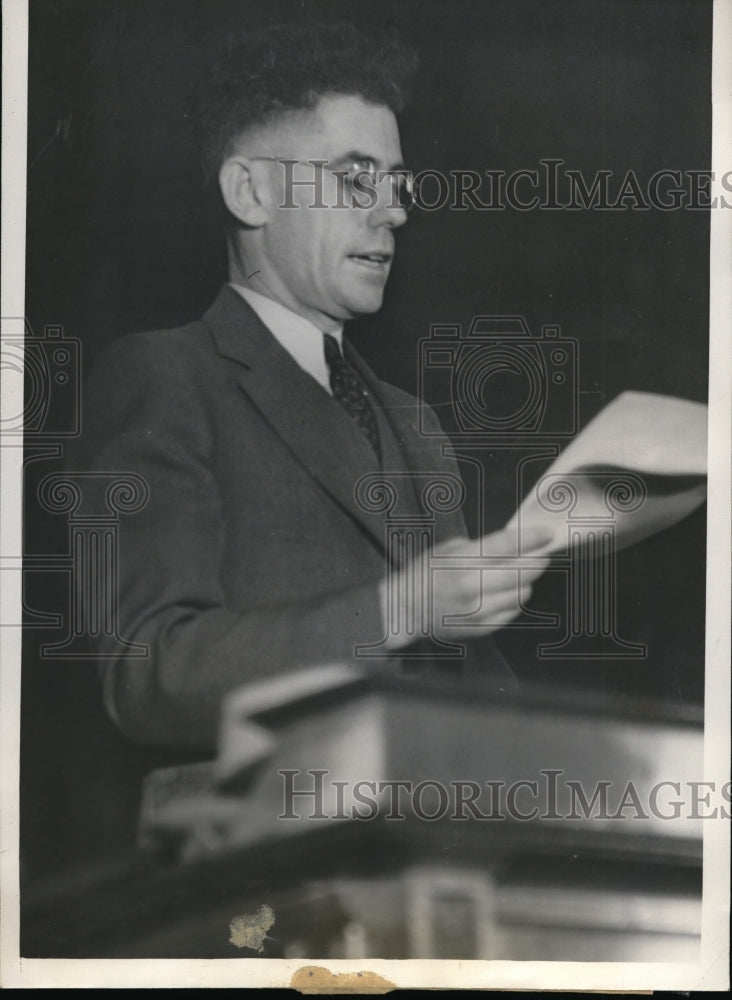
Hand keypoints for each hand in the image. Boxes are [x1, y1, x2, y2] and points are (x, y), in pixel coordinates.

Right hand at [378, 525, 551, 651]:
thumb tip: (513, 544)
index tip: (547, 534)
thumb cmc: (423, 575)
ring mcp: (478, 610)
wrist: (404, 611)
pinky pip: (512, 612)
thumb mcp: (446, 549)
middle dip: (537, 560)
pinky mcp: (481, 628)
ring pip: (522, 593)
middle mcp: (472, 586)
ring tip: (516, 575)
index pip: (507, 546)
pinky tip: (503, 594)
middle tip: (539, 555)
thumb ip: (479, 547)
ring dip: (525, 582)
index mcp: (461, 561)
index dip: (532, 538)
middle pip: (523, 571)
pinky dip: (514, 601)